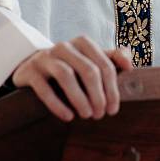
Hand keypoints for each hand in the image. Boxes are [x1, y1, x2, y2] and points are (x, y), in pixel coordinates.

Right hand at [11, 36, 133, 121]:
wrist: (32, 67)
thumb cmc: (69, 66)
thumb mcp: (90, 60)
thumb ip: (112, 59)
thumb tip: (130, 66)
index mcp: (82, 43)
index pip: (104, 64)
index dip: (112, 89)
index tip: (113, 109)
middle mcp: (63, 46)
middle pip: (88, 70)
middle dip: (97, 96)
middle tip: (99, 115)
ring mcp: (45, 57)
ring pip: (66, 76)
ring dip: (80, 99)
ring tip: (87, 116)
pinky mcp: (30, 71)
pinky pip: (44, 88)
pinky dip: (57, 104)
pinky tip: (68, 117)